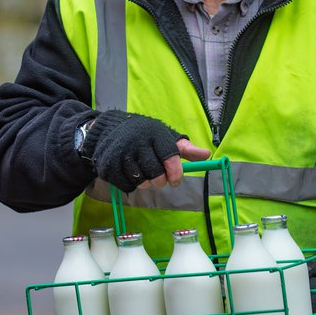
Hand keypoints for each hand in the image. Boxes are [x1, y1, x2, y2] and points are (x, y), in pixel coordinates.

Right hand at [83, 110, 210, 191]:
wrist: (109, 129)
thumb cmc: (144, 135)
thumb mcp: (165, 136)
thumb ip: (186, 148)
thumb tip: (207, 155)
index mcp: (155, 134)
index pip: (170, 157)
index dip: (175, 173)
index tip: (176, 180)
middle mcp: (138, 143)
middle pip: (156, 174)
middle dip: (160, 180)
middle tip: (159, 178)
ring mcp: (121, 154)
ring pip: (141, 182)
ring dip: (146, 183)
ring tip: (145, 174)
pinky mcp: (108, 165)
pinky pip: (126, 185)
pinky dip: (131, 184)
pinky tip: (131, 174)